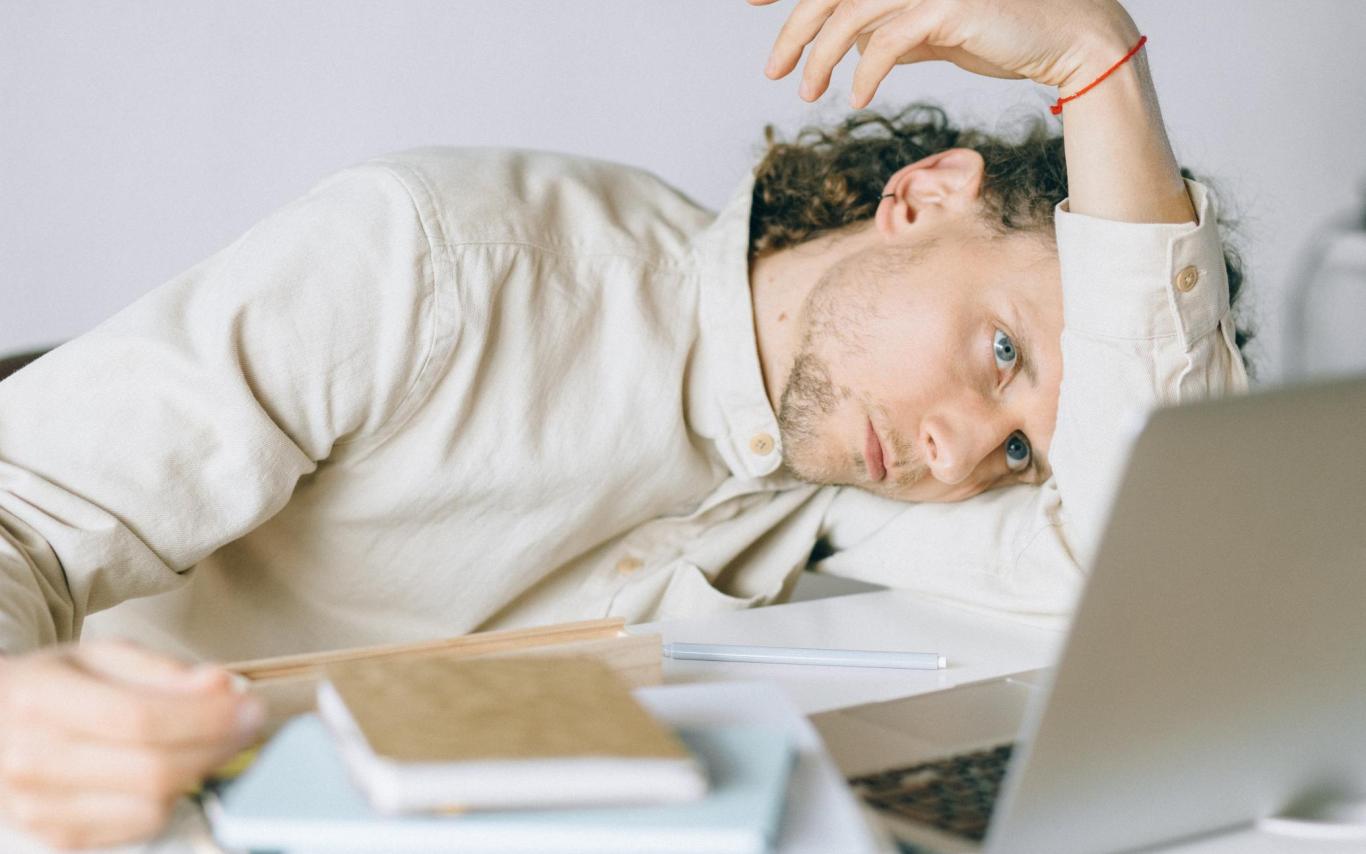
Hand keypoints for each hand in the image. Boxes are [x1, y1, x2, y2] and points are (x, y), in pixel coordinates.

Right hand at [0, 641, 263, 848]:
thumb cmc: (51, 687)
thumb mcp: (101, 657)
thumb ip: (164, 671)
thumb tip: (223, 687)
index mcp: (43, 700)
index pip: (140, 719)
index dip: (207, 717)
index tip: (251, 707)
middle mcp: (34, 759)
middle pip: (151, 769)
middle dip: (218, 746)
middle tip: (249, 725)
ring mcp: (40, 807)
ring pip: (150, 806)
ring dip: (196, 774)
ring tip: (206, 744)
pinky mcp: (57, 837)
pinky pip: (136, 829)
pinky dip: (168, 801)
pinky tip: (170, 771)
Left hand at [751, 0, 1139, 107]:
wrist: (1067, 41)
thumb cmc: (1003, 35)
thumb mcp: (937, 33)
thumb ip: (897, 32)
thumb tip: (860, 50)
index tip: (750, 2)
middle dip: (792, 28)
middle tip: (771, 71)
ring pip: (850, 12)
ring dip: (820, 57)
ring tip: (806, 93)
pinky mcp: (948, 5)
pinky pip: (886, 40)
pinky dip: (864, 72)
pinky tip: (857, 98)